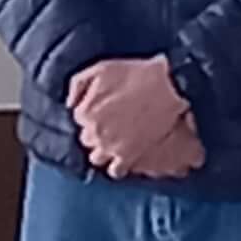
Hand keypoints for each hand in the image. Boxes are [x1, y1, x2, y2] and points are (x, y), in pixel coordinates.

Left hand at [70, 56, 195, 176]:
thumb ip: (78, 85)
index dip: (93, 113)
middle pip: (87, 139)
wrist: (171, 87)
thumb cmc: (136, 75)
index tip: (105, 109)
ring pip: (97, 157)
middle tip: (113, 124)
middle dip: (97, 132)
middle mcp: (94, 132)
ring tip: (117, 142)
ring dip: (103, 150)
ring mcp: (111, 146)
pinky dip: (117, 166)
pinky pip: (116, 171)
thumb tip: (69, 104)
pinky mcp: (129, 156)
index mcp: (85, 111)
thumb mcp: (100, 69)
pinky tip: (123, 157)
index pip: (79, 119)